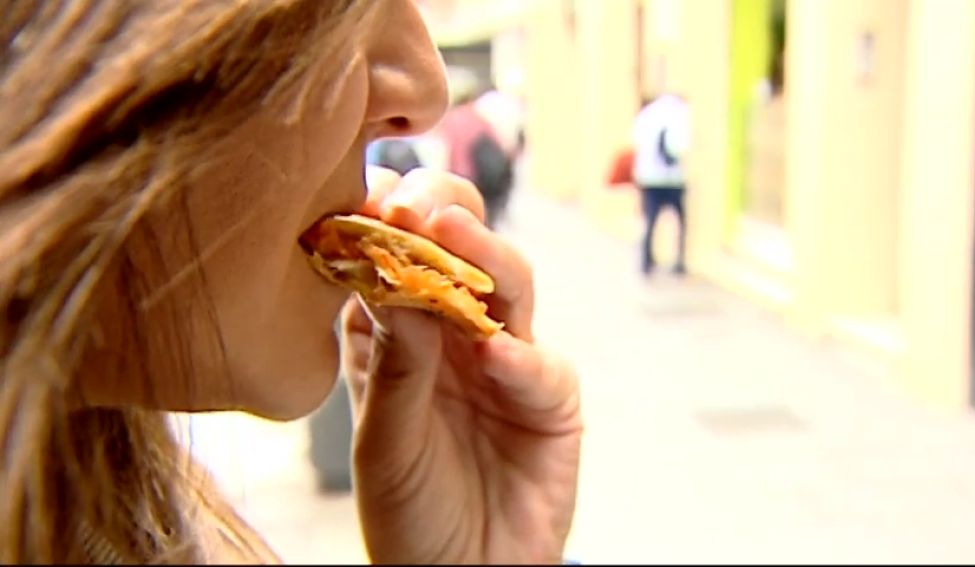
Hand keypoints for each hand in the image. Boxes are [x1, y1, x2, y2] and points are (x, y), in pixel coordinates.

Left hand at [337, 166, 582, 563]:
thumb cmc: (409, 512)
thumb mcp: (384, 439)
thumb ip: (391, 362)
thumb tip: (390, 270)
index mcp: (400, 334)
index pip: (396, 256)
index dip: (385, 221)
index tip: (368, 196)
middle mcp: (455, 334)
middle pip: (462, 250)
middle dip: (441, 214)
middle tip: (414, 202)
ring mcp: (507, 359)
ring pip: (508, 286)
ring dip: (483, 255)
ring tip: (450, 234)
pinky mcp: (550, 398)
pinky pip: (540, 367)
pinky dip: (519, 358)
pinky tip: (492, 354)